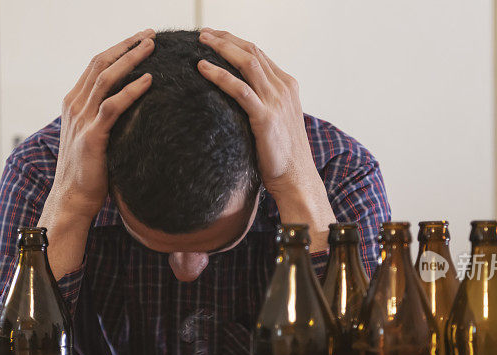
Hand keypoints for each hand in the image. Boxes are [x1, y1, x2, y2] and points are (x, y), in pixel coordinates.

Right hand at [38, 29, 153, 278]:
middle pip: (100, 63)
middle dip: (126, 46)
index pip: (96, 65)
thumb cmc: (89, 171)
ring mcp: (81, 119)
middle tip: (150, 34)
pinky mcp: (92, 136)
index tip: (141, 39)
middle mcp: (74, 105)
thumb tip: (137, 111)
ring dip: (130, 59)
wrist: (72, 198)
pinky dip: (131, 91)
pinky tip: (149, 81)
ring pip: (106, 78)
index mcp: (74, 103)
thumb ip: (107, 120)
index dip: (118, 49)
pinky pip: (113, 106)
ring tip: (152, 48)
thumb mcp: (96, 137)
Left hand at [197, 29, 335, 251]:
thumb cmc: (281, 156)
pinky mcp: (265, 117)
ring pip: (246, 63)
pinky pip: (239, 89)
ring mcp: (276, 101)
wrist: (296, 178)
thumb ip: (262, 105)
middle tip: (203, 34)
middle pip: (252, 51)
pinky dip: (219, 75)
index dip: (235, 42)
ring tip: (200, 42)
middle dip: (225, 39)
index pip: (259, 54)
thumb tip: (238, 100)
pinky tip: (202, 68)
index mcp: (287, 86)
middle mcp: (283, 88)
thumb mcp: (275, 122)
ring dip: (221, 48)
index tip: (215, 37)